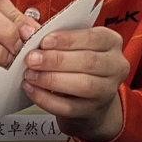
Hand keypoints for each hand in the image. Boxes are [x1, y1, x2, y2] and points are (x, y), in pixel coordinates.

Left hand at [23, 27, 129, 141]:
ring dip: (51, 79)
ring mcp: (107, 91)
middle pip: (88, 61)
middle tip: (31, 59)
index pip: (94, 38)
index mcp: (112, 42)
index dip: (68, 39)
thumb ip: (53, 38)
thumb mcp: (73, 46)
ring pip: (82, 85)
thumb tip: (26, 30)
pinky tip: (32, 90)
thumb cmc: (79, 64)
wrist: (90, 99)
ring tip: (30, 75)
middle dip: (56, 60)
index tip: (44, 42)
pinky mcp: (92, 111)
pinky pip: (69, 107)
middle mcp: (116, 66)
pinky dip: (47, 99)